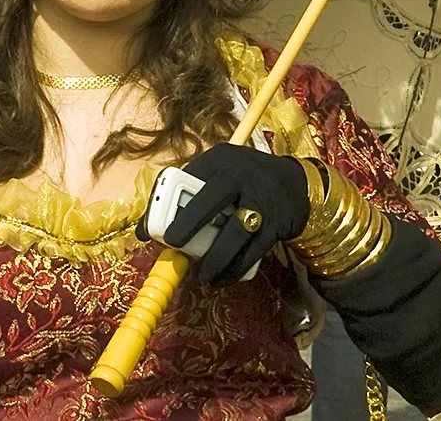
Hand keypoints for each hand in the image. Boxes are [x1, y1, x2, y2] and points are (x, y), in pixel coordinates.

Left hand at [149, 143, 308, 283]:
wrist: (295, 181)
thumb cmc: (243, 179)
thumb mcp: (218, 173)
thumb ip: (186, 195)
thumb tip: (144, 230)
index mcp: (218, 161)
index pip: (186, 178)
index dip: (165, 202)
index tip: (152, 229)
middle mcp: (238, 176)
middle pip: (210, 199)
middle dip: (189, 223)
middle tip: (173, 244)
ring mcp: (260, 200)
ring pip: (234, 232)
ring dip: (216, 257)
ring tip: (201, 274)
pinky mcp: (276, 223)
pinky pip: (253, 250)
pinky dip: (237, 268)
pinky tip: (224, 277)